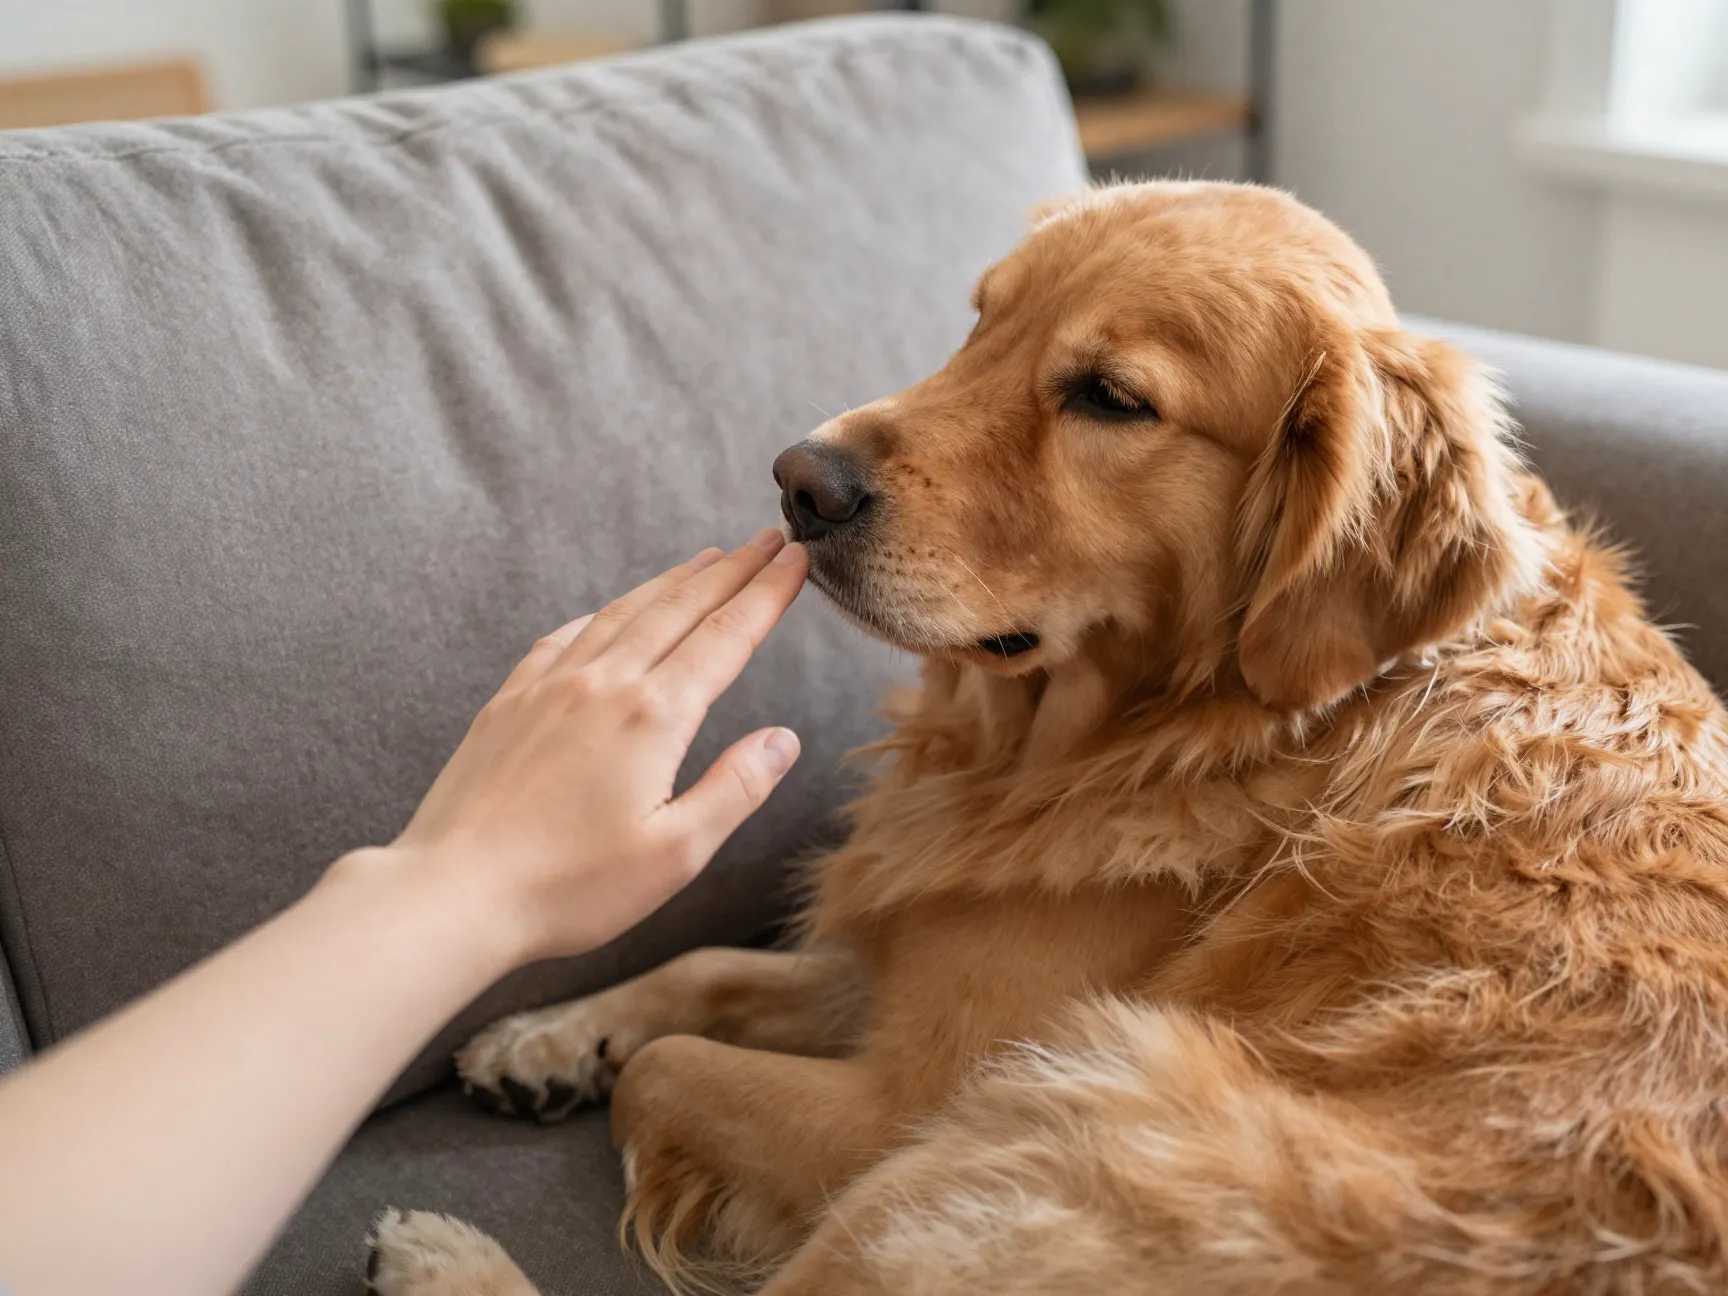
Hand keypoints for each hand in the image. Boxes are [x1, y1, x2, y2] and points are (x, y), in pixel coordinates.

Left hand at [383, 528, 806, 964]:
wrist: (453, 891)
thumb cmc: (569, 886)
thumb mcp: (676, 853)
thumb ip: (736, 788)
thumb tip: (783, 738)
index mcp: (653, 716)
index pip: (727, 637)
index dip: (767, 594)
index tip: (797, 559)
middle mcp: (602, 683)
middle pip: (679, 608)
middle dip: (730, 570)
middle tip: (767, 538)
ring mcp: (549, 686)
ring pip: (624, 612)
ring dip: (672, 581)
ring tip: (706, 558)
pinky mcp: (509, 702)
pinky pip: (566, 636)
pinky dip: (604, 613)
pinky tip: (612, 613)